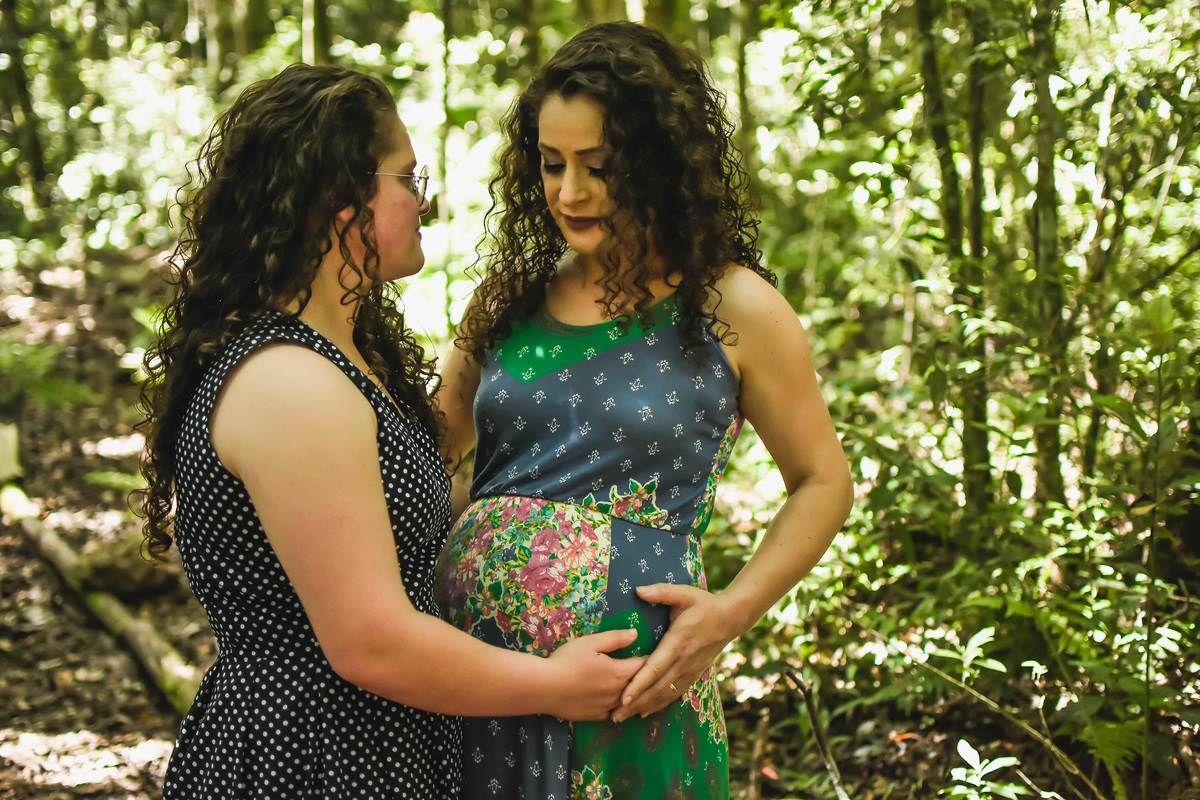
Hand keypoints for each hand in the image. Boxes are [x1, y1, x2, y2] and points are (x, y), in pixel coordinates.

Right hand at [541, 628, 643, 720]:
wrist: (544, 688)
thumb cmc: (567, 660)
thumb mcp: (591, 643)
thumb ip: (615, 639)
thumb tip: (636, 634)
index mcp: (619, 673)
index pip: (644, 666)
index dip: (648, 659)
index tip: (653, 654)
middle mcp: (618, 693)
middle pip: (639, 685)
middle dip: (645, 678)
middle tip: (649, 671)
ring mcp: (608, 708)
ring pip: (628, 701)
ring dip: (633, 693)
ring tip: (636, 687)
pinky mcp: (596, 717)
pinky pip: (614, 712)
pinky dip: (619, 706)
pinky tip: (618, 702)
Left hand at [611, 584, 741, 721]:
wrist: (730, 618)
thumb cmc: (704, 604)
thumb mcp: (684, 593)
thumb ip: (661, 592)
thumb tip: (638, 591)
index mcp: (678, 642)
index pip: (655, 667)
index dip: (639, 683)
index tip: (624, 697)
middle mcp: (683, 661)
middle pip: (657, 687)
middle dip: (635, 703)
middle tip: (615, 715)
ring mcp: (689, 670)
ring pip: (665, 695)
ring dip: (644, 708)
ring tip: (624, 717)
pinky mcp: (693, 674)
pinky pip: (674, 694)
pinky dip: (659, 705)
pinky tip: (645, 713)